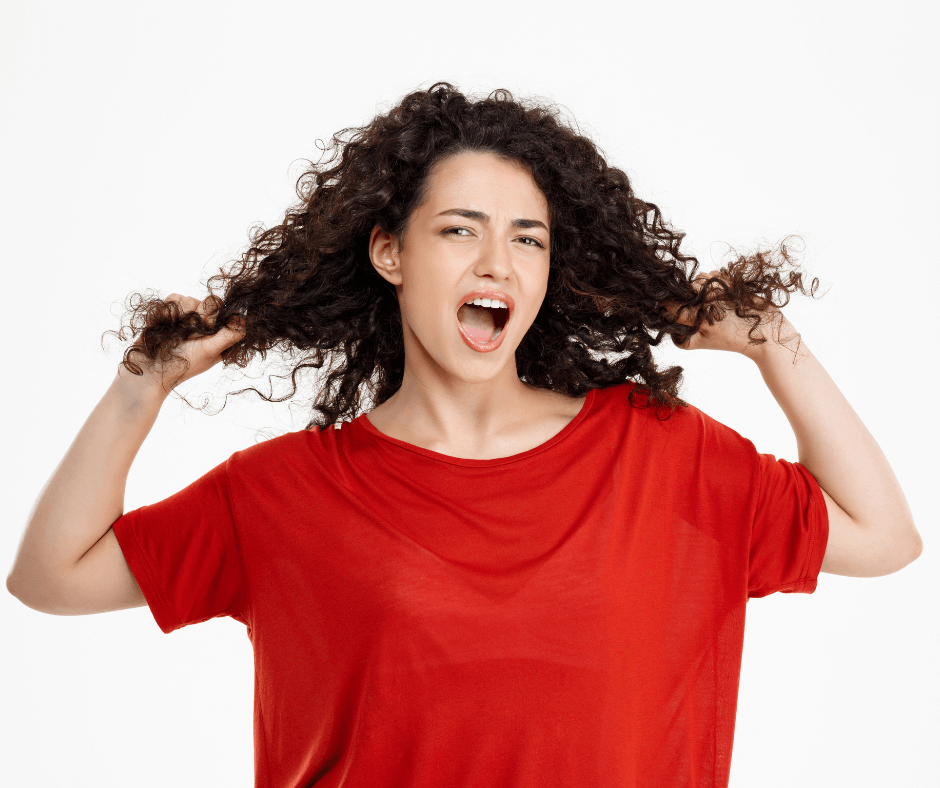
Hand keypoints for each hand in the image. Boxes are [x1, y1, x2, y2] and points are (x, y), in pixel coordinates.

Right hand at [119, 293, 246, 393]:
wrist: (147, 371)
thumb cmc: (181, 365)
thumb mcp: (211, 351)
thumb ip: (230, 335)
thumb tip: (243, 317)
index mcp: (217, 335)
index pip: (224, 310)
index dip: (214, 315)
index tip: (206, 328)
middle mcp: (202, 326)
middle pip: (207, 301)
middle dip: (196, 315)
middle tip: (188, 334)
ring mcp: (185, 319)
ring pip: (188, 298)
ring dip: (180, 314)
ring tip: (173, 332)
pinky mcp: (167, 314)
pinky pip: (172, 298)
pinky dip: (167, 311)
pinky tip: (163, 325)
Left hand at [662, 269, 789, 355]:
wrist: (767, 331)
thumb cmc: (735, 335)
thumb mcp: (706, 326)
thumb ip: (684, 314)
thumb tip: (661, 304)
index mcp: (684, 331)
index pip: (668, 309)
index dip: (677, 299)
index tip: (691, 301)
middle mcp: (693, 316)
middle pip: (682, 292)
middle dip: (695, 289)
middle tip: (710, 298)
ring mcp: (707, 302)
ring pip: (697, 281)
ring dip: (708, 283)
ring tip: (722, 296)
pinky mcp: (721, 291)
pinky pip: (712, 276)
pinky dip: (719, 278)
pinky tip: (728, 289)